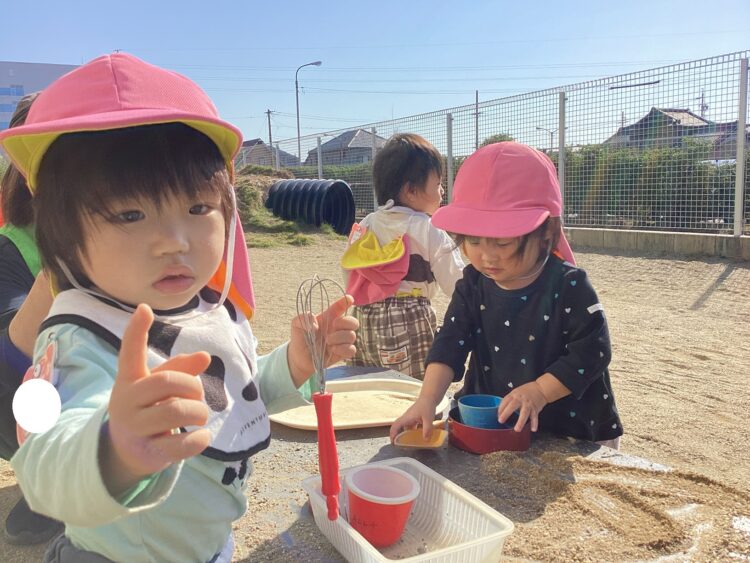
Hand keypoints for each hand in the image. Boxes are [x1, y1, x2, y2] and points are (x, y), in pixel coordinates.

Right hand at [103, 304, 210, 493]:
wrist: (128, 451)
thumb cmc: (150, 408)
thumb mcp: (161, 387)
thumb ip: (181, 369)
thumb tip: (204, 356)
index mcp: (130, 379)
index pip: (130, 353)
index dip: (136, 331)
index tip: (144, 309)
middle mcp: (127, 401)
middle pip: (168, 382)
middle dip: (193, 388)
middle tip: (197, 397)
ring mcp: (134, 428)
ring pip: (177, 411)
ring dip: (199, 413)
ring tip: (199, 417)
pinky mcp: (147, 452)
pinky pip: (181, 444)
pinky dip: (199, 440)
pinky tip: (201, 436)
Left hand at [288, 295, 357, 385]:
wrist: (299, 358)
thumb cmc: (300, 338)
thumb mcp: (296, 324)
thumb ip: (304, 318)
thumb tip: (315, 326)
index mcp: (328, 318)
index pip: (340, 307)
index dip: (346, 302)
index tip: (348, 299)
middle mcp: (337, 328)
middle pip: (353, 322)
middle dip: (346, 322)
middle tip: (333, 326)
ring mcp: (341, 341)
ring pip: (352, 336)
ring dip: (340, 337)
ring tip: (327, 341)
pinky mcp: (342, 353)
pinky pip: (352, 350)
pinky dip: (343, 349)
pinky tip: (332, 349)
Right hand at [389, 397, 437, 441]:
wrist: (430, 396)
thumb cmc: (427, 405)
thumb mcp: (428, 418)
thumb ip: (427, 429)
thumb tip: (426, 440)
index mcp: (406, 418)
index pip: (395, 426)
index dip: (392, 434)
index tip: (393, 443)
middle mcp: (407, 418)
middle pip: (398, 427)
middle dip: (397, 436)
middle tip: (400, 445)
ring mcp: (410, 417)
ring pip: (405, 427)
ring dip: (405, 434)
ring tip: (409, 442)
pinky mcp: (415, 417)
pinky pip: (411, 426)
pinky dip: (413, 431)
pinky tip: (419, 435)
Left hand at [498, 381, 547, 431]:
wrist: (540, 388)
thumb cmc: (527, 391)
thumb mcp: (516, 392)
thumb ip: (509, 400)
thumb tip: (501, 410)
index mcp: (514, 395)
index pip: (505, 401)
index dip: (500, 408)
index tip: (498, 416)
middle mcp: (521, 399)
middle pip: (512, 406)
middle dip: (506, 413)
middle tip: (501, 421)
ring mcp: (528, 404)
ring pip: (524, 413)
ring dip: (520, 422)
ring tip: (517, 429)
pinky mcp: (535, 409)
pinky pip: (535, 417)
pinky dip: (534, 423)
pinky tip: (533, 429)